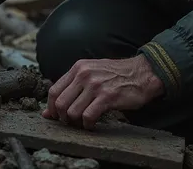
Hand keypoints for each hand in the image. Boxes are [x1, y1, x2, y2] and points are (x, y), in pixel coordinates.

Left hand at [43, 55, 164, 128]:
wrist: (143, 73)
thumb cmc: (116, 75)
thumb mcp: (91, 72)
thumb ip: (72, 86)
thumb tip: (49, 111)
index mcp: (78, 68)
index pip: (53, 90)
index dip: (51, 108)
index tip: (54, 117)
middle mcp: (83, 75)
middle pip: (60, 103)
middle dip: (62, 117)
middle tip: (70, 122)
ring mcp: (95, 85)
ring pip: (72, 112)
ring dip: (75, 122)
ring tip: (82, 123)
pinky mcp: (107, 97)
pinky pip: (88, 116)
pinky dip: (87, 125)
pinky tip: (93, 124)